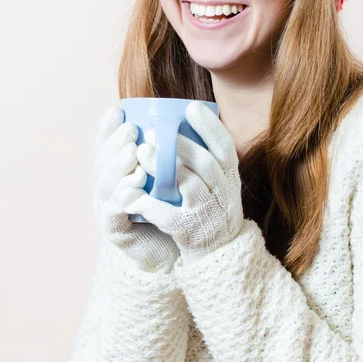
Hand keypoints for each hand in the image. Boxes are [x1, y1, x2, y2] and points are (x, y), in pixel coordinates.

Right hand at [94, 105, 179, 272]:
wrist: (173, 254)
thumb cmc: (173, 209)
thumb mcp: (169, 176)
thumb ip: (168, 152)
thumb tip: (184, 116)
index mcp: (117, 175)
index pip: (105, 148)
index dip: (107, 128)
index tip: (117, 109)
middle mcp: (108, 191)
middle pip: (102, 163)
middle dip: (114, 143)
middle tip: (131, 129)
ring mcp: (108, 211)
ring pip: (105, 185)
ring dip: (118, 166)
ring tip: (134, 151)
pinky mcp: (116, 233)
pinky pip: (113, 213)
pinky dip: (122, 196)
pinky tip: (135, 183)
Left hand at [125, 101, 244, 263]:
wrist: (218, 255)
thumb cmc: (211, 210)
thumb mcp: (218, 185)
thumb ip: (205, 160)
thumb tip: (180, 124)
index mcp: (229, 178)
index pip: (225, 147)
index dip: (210, 126)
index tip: (191, 106)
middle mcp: (224, 193)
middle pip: (205, 163)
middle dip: (180, 144)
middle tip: (152, 131)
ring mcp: (209, 213)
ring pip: (188, 185)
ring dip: (163, 167)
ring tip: (141, 153)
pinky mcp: (191, 232)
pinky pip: (170, 216)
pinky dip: (151, 204)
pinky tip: (133, 194)